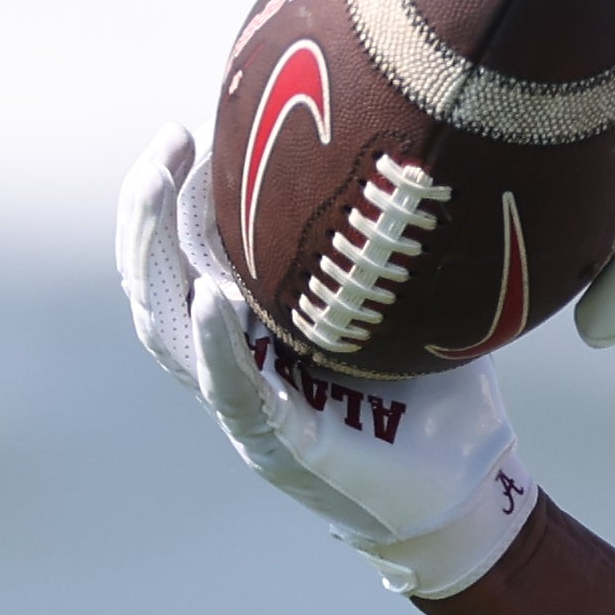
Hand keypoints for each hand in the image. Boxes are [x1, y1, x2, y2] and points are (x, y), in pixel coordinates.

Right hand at [117, 132, 536, 597]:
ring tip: (159, 189)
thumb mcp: (412, 303)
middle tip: (168, 140)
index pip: (187, 248)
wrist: (467, 490)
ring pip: (165, 325)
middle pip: (154, 275)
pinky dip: (214, 345)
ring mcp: (245, 400)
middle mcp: (234, 356)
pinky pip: (229, 389)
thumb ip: (396, 244)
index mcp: (255, 324)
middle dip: (146, 204)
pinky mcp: (273, 441)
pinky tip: (214, 299)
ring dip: (155, 254)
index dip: (177, 189)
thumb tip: (427, 152)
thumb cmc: (439, 396)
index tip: (194, 124)